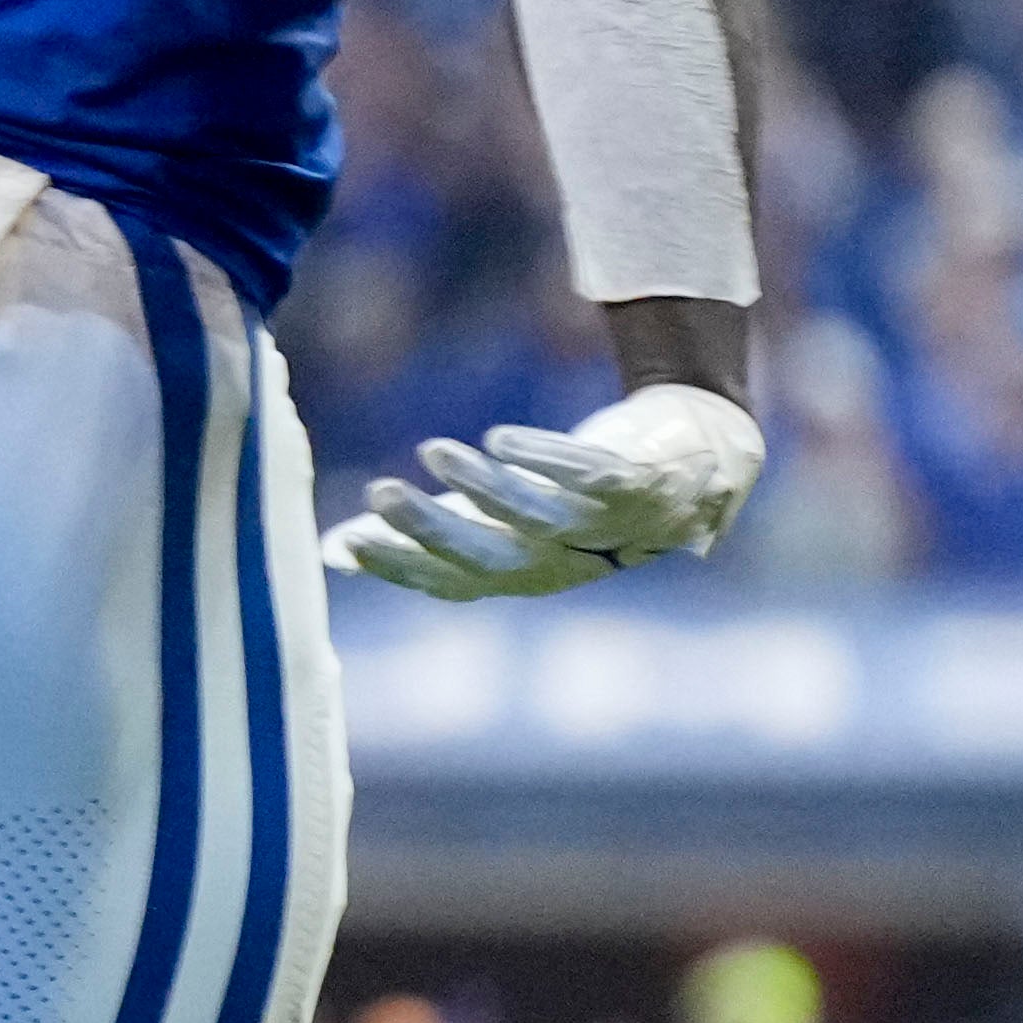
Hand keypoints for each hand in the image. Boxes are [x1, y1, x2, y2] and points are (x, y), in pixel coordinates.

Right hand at [327, 379, 764, 597]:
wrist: (691, 464)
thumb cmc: (574, 497)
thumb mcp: (499, 520)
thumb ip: (426, 531)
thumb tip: (331, 548)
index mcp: (521, 575)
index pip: (452, 583)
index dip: (402, 567)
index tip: (348, 542)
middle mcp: (562, 561)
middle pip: (492, 558)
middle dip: (433, 531)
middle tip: (379, 494)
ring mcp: (605, 526)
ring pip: (540, 518)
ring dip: (485, 490)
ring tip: (434, 451)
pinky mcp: (639, 483)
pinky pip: (592, 476)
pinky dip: (545, 460)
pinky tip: (498, 439)